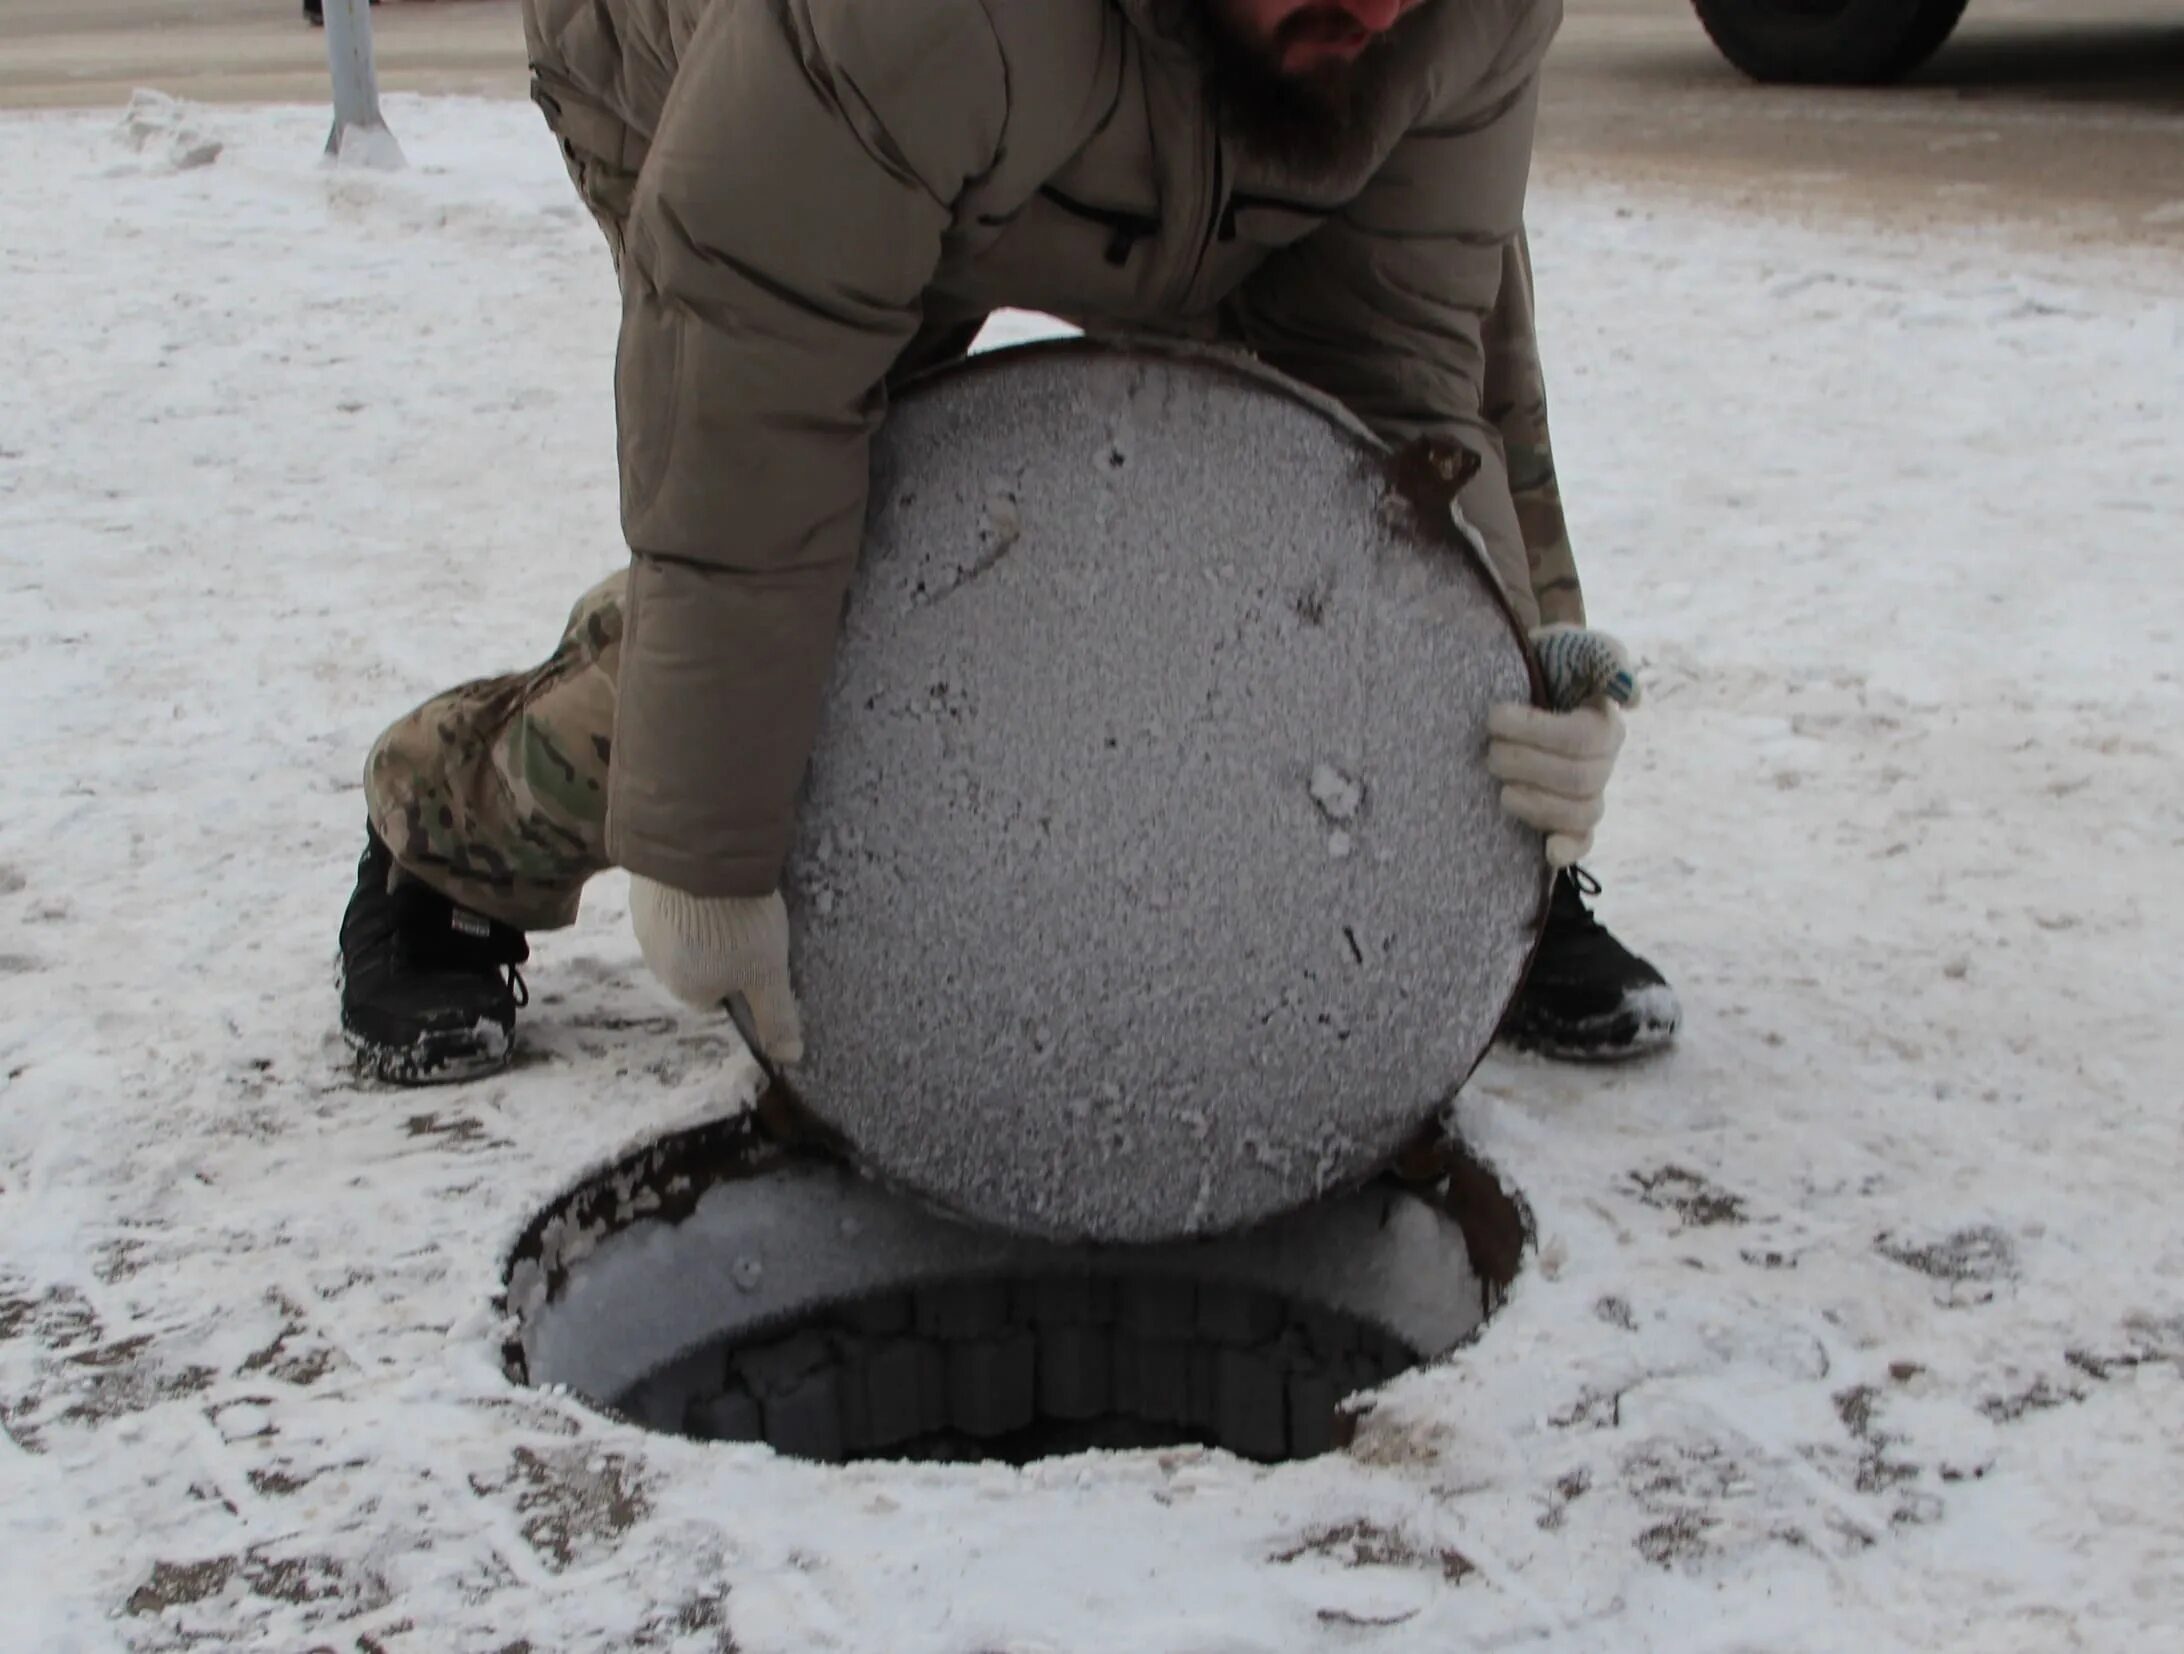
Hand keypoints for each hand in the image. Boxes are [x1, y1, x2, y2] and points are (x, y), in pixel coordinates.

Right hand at [628, 876, 803, 1063]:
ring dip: (699, 922)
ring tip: (727, 898)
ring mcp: (643, 925)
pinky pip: (666, 902)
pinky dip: (684, 896)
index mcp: (686, 990)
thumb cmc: (738, 924)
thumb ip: (776, 1016)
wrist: (699, 856)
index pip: (716, 997)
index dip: (740, 977)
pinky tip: (704, 880)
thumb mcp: (768, 973)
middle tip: (747, 924)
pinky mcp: (640, 890)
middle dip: (718, 950)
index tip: (758, 955)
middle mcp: (656, 964)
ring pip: (679, 934)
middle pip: (695, 966)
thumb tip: (789, 1059)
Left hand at [1488, 625, 1640, 868]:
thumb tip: (1633, 699)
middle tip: (1489, 749)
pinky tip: (1548, 852)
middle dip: (1522, 764)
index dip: (1534, 731)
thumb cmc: (1541, 665)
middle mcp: (1603, 761)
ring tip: (1500, 785)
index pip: (1581, 738)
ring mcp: (1590, 793)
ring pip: (1579, 813)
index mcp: (1604, 722)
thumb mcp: (1567, 644)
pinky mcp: (1571, 821)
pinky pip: (1584, 842)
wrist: (1512, 691)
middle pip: (1577, 779)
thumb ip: (1601, 656)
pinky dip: (1568, 850)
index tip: (1494, 716)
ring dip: (1533, 803)